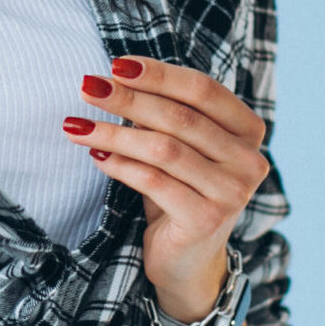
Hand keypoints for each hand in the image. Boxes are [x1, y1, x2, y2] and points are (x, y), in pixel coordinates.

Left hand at [62, 55, 268, 320]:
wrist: (187, 260)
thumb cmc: (179, 190)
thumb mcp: (179, 146)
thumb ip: (164, 113)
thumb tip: (112, 77)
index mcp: (248, 130)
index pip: (203, 90)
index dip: (159, 74)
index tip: (116, 65)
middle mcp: (249, 160)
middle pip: (181, 117)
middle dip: (128, 98)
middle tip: (87, 87)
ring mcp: (231, 192)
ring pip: (164, 149)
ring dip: (114, 132)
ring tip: (76, 125)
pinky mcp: (206, 219)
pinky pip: (154, 182)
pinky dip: (120, 165)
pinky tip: (96, 155)